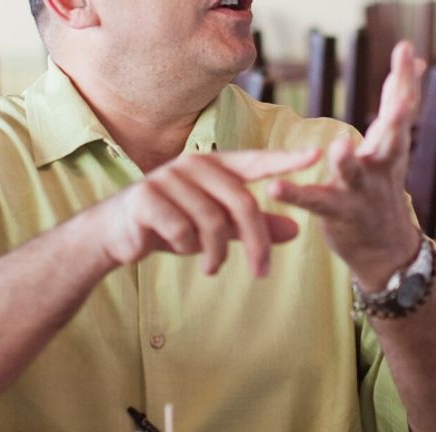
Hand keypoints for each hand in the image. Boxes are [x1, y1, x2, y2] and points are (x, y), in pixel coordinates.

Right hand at [100, 149, 319, 276]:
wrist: (117, 235)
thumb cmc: (173, 226)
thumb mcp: (218, 228)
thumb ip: (254, 227)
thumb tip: (296, 230)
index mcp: (214, 166)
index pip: (256, 161)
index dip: (285, 160)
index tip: (317, 155)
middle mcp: (193, 165)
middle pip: (242, 202)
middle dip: (257, 242)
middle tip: (261, 272)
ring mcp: (168, 178)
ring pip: (213, 221)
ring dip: (217, 253)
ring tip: (212, 267)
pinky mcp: (146, 198)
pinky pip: (182, 230)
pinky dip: (187, 248)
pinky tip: (180, 249)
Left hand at [269, 40, 427, 289]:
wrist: (388, 250)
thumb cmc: (384, 188)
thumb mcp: (394, 145)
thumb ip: (397, 105)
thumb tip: (417, 62)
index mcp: (392, 146)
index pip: (403, 108)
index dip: (406, 79)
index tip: (407, 49)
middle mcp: (381, 165)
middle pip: (392, 136)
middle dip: (397, 115)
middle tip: (401, 96)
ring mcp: (360, 191)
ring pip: (354, 173)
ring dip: (348, 161)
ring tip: (339, 146)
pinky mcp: (338, 213)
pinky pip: (314, 202)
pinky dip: (295, 195)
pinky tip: (276, 187)